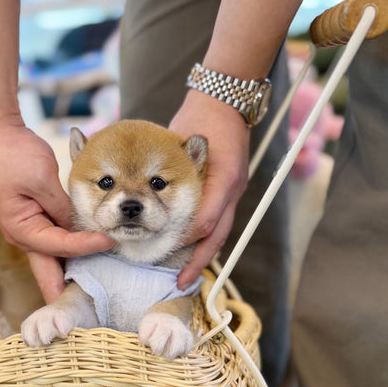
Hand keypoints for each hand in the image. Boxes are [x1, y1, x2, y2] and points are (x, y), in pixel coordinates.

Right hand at [0, 113, 114, 301]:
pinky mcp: (36, 220)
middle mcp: (23, 236)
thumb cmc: (14, 155)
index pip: (60, 247)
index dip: (86, 246)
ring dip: (72, 272)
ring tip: (95, 290)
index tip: (109, 241)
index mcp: (22, 230)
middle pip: (50, 272)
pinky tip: (87, 257)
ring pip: (54, 259)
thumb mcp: (43, 181)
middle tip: (87, 314)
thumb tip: (79, 228)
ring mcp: (28, 230)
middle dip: (67, 292)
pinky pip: (55, 243)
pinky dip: (71, 251)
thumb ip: (62, 208)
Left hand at [168, 90, 249, 288]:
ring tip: (185, 274)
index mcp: (225, 182)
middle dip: (199, 260)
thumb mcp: (190, 142)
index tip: (165, 246)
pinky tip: (187, 248)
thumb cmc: (205, 121)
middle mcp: (230, 193)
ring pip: (217, 234)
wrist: (223, 105)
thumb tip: (157, 200)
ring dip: (201, 254)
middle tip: (182, 281)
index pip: (206, 222)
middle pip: (216, 236)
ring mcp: (230, 194)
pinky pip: (215, 222)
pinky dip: (202, 238)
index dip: (186, 238)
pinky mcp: (225, 192)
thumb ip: (179, 169)